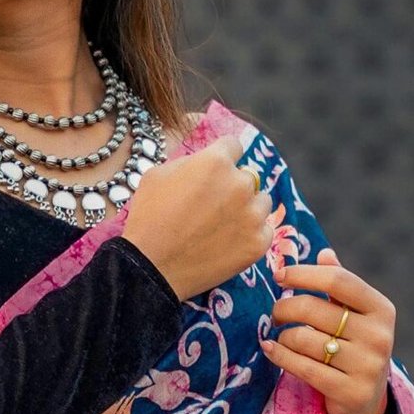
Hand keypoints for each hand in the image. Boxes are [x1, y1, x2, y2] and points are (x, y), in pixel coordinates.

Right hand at [121, 132, 287, 301]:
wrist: (151, 268)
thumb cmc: (149, 218)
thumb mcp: (158, 174)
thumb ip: (190, 162)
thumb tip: (205, 162)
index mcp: (216, 162)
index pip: (233, 145)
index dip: (221, 157)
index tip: (215, 171)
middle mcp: (241, 184)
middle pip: (248, 176)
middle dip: (232, 186)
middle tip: (212, 205)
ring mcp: (253, 215)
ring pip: (261, 201)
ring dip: (246, 208)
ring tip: (221, 225)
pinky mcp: (259, 242)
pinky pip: (265, 229)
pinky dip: (250, 234)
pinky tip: (228, 241)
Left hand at [263, 248, 394, 413]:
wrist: (366, 401)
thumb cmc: (353, 346)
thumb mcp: (354, 315)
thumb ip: (340, 285)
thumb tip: (323, 253)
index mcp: (381, 309)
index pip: (338, 280)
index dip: (303, 274)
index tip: (279, 275)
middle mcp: (379, 336)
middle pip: (314, 309)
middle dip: (285, 308)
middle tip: (275, 313)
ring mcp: (368, 366)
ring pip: (304, 339)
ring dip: (284, 336)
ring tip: (281, 337)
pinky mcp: (351, 392)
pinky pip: (303, 367)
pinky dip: (280, 355)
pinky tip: (270, 348)